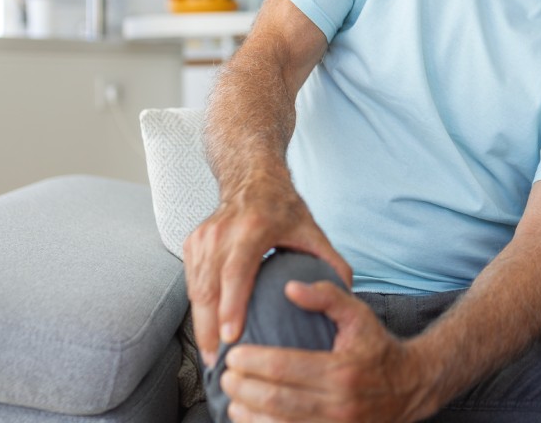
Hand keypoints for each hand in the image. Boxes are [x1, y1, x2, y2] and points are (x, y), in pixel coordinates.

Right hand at [183, 192, 352, 364]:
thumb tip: (349, 293)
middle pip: (208, 288)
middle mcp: (221, 232)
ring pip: (195, 290)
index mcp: (252, 228)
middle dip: (210, 330)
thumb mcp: (311, 229)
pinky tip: (207, 334)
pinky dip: (198, 311)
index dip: (232, 306)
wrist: (250, 177)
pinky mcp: (192, 244)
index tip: (232, 337)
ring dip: (201, 326)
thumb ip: (331, 260)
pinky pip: (192, 284)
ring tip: (212, 358)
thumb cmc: (283, 207)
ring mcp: (203, 238)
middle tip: (219, 363)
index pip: (236, 271)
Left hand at [220, 280, 442, 422]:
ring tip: (233, 399)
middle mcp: (339, 403)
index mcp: (341, 370)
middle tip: (226, 376)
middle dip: (243, 388)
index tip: (233, 355)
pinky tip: (252, 419)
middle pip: (276, 399)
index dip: (252, 362)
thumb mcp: (358, 314)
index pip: (283, 367)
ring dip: (249, 414)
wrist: (409, 385)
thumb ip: (326, 296)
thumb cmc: (377, 346)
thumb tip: (289, 287)